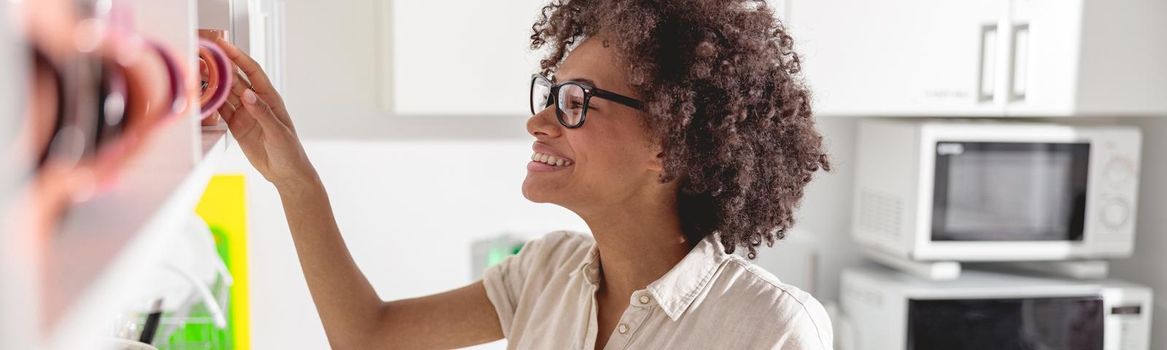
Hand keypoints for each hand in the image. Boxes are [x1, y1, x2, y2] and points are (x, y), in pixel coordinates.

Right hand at [215, 38, 317, 189]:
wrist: (286, 173)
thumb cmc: (289, 152)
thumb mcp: (278, 132)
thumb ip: (262, 113)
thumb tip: (248, 95)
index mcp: (270, 98)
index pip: (252, 71)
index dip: (238, 57)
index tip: (224, 45)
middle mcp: (255, 102)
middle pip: (235, 79)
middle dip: (220, 66)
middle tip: (202, 55)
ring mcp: (245, 113)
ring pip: (225, 93)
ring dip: (212, 83)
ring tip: (196, 71)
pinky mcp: (236, 126)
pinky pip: (221, 110)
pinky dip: (210, 103)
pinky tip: (200, 96)